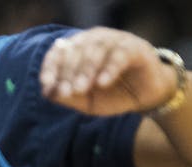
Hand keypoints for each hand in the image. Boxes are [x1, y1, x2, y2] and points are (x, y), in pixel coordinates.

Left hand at [38, 28, 180, 116]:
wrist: (144, 97)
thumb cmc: (112, 95)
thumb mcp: (86, 101)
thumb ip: (68, 97)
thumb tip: (48, 93)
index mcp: (80, 49)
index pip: (60, 51)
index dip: (51, 66)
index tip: (46, 84)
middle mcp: (96, 40)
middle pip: (77, 49)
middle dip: (68, 72)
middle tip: (65, 92)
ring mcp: (117, 41)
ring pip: (97, 49)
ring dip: (87, 69)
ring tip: (81, 89)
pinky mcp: (136, 48)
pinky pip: (121, 54)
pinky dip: (110, 68)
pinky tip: (102, 83)